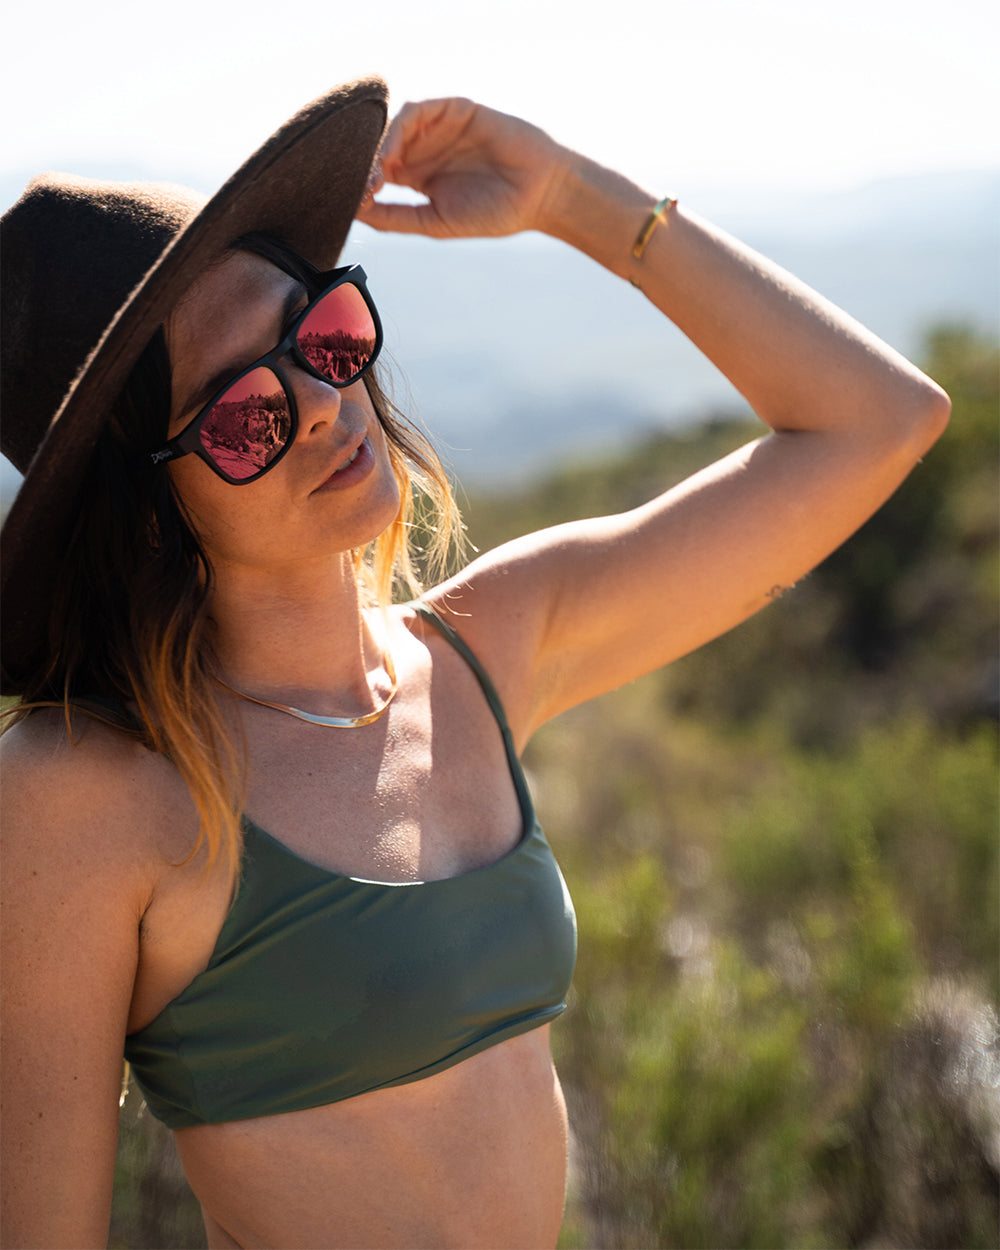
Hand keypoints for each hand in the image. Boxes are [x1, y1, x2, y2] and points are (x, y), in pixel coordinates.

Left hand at [357, 98, 567, 239]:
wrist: (539, 194)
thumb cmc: (493, 214)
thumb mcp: (435, 223)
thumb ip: (396, 218)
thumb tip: (355, 214)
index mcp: (420, 176)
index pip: (377, 173)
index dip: (362, 185)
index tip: (353, 203)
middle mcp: (426, 148)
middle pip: (381, 146)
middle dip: (366, 165)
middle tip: (360, 187)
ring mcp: (440, 128)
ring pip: (395, 127)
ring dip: (380, 147)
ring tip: (377, 174)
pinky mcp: (455, 110)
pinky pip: (418, 110)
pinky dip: (399, 129)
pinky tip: (393, 154)